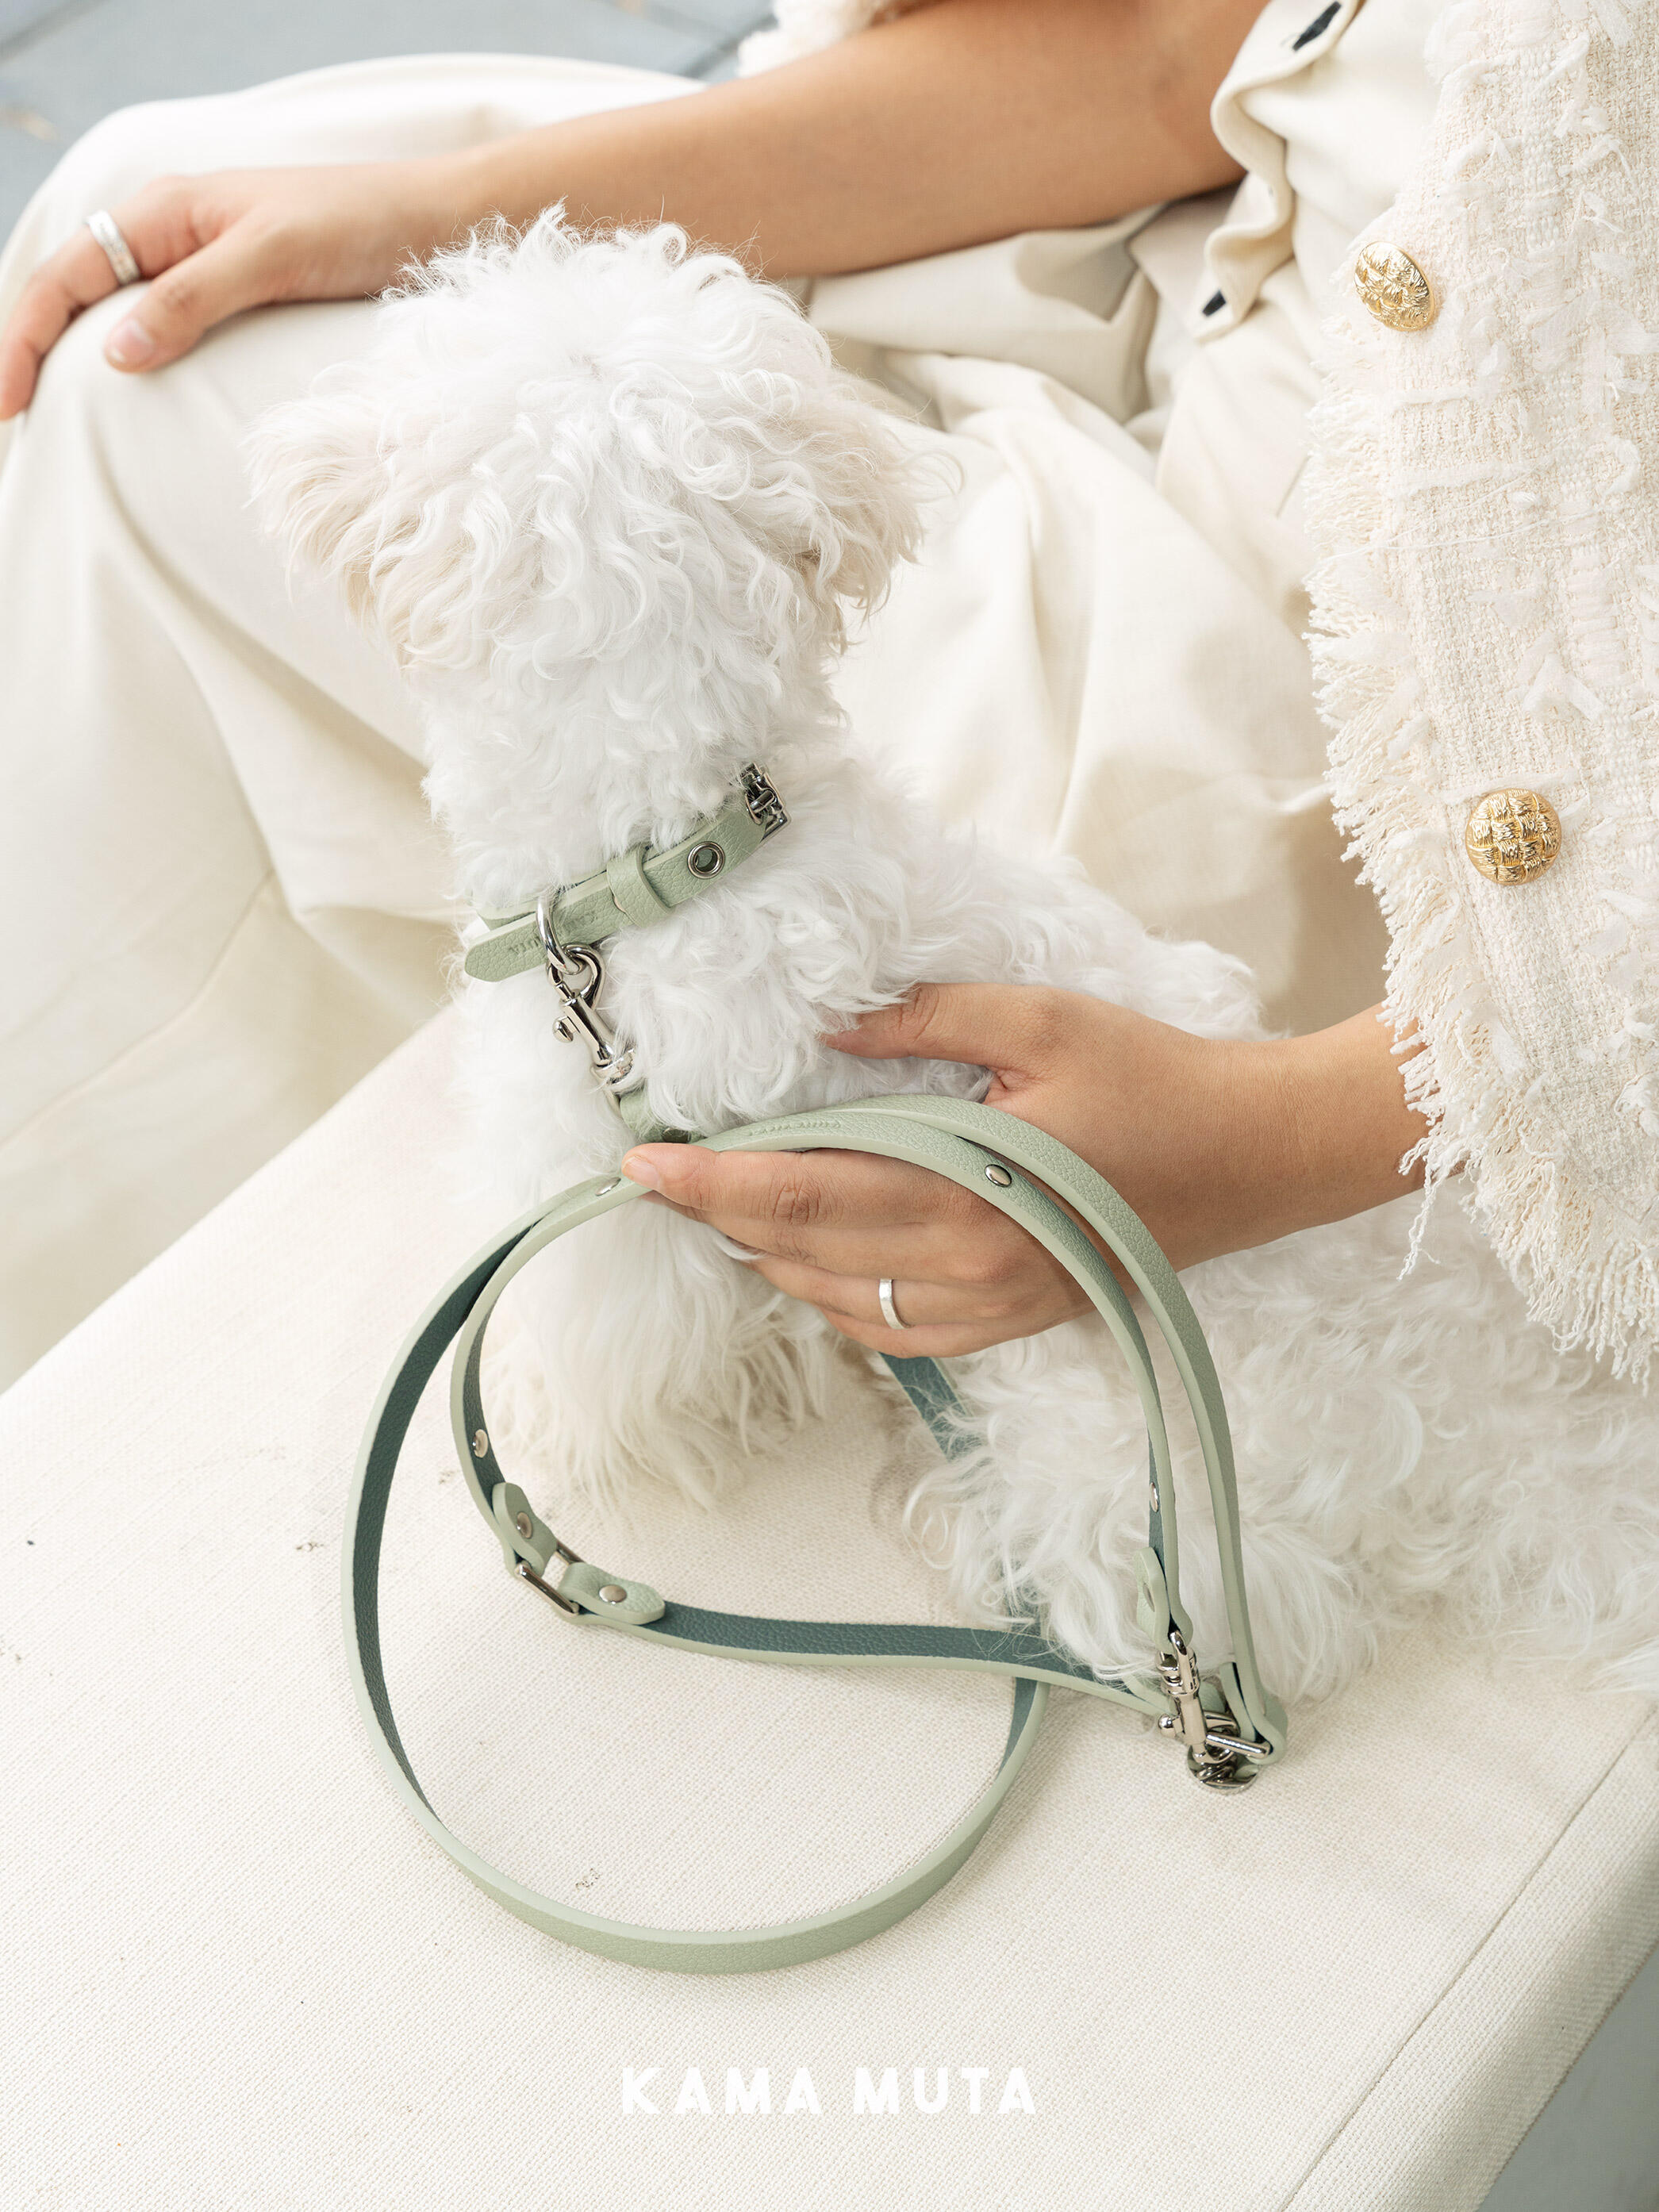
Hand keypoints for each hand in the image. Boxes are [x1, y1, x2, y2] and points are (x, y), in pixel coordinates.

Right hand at [0, 158, 478, 418]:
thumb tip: (112, 352)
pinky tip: (122, 400)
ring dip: (73, 362)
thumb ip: (192, 297)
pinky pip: (160, 330)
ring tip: (46, 421)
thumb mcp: (272, 258)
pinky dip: (129, 363)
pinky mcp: (235, 297)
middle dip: (31, 354)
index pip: (61, 278)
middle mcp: (170, 235)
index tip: (5, 407)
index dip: (20, 341)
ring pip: (110, 315)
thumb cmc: (360, 224)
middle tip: (12, 426)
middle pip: (71, 297)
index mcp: (162, 213)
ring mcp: (200, 266)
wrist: (435, 221)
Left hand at [619, 984, 1427, 1356]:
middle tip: (663, 1180)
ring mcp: (992, 1306)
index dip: (713, 1183)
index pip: (804, 1193)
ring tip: (725, 1211)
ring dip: (771, 1259)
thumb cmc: (1153, 1078)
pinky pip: (896, 1334)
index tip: (644, 1164)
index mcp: (969, 1189)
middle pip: (805, 1252)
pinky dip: (837, 1302)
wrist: (1255, 1159)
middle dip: (722, 1216)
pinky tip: (812, 1264)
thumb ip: (923, 1018)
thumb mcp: (1039, 1018)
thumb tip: (823, 1024)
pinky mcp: (1014, 1323)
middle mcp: (970, 1266)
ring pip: (840, 1303)